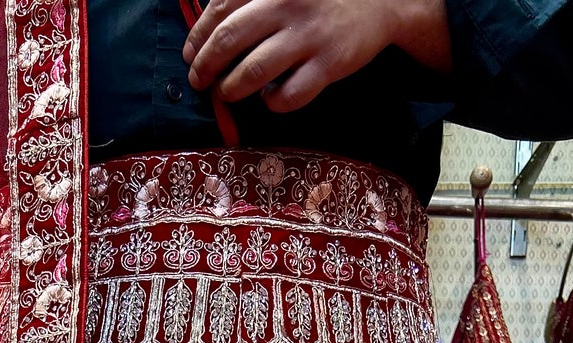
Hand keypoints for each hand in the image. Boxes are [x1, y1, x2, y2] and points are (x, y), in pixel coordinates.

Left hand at [184, 0, 451, 113]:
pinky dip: (272, 102)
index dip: (198, 37)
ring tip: (226, 92)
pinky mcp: (329, 64)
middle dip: (205, 66)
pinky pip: (289, 95)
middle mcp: (286, 3)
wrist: (381, 0)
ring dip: (231, 88)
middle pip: (228, 40)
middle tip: (200, 81)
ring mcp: (309, 36)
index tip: (191, 55)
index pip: (220, 9)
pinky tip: (270, 97)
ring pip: (253, 71)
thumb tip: (207, 29)